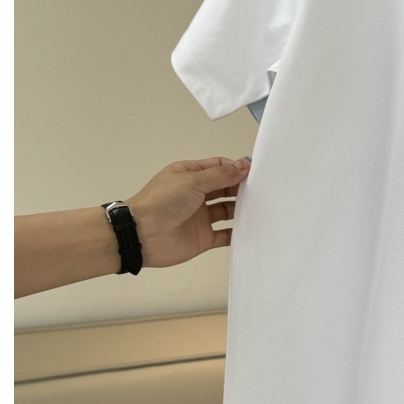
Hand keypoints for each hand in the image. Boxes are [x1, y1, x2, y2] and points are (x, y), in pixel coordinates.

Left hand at [127, 157, 250, 267]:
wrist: (143, 236)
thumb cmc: (160, 203)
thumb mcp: (193, 181)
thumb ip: (221, 175)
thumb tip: (243, 165)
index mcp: (189, 176)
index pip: (218, 167)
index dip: (235, 168)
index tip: (253, 171)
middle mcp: (195, 195)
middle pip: (225, 188)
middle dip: (241, 187)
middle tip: (259, 188)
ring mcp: (199, 217)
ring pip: (227, 210)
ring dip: (241, 209)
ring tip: (257, 206)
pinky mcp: (203, 237)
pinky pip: (224, 234)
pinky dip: (236, 232)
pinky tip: (248, 228)